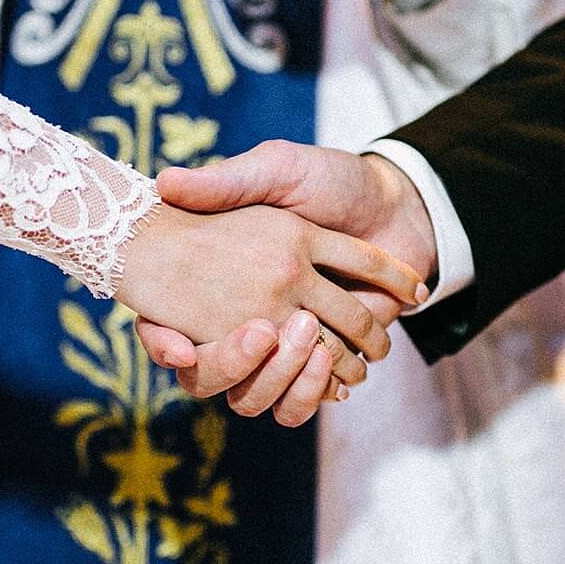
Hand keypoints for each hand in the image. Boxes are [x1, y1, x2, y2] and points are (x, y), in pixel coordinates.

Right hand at [136, 142, 438, 421]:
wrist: (400, 204)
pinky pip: (307, 395)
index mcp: (231, 276)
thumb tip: (164, 183)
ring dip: (287, 379)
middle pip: (222, 371)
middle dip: (245, 362)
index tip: (184, 341)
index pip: (174, 322)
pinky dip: (319, 391)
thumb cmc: (333, 180)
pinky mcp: (330, 355)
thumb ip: (226, 181)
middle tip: (268, 330)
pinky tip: (334, 374)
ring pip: (266, 391)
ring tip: (311, 340)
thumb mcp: (275, 168)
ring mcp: (293, 337)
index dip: (166, 341)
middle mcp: (256, 313)